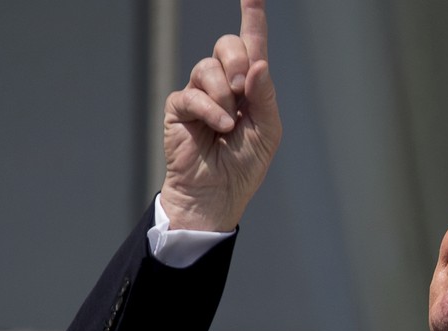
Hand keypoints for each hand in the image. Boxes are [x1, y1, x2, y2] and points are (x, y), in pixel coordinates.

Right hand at [160, 0, 281, 230]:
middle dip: (236, 61)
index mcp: (250, 87)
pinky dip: (211, 111)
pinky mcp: (180, 108)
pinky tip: (220, 128)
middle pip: (227, 45)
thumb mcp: (267, 131)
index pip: (252, 43)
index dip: (253, 15)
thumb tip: (256, 63)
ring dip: (224, 96)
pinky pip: (193, 94)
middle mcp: (224, 85)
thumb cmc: (244, 166)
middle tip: (241, 89)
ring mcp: (200, 94)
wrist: (218, 196)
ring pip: (208, 68)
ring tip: (229, 125)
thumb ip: (264, 96)